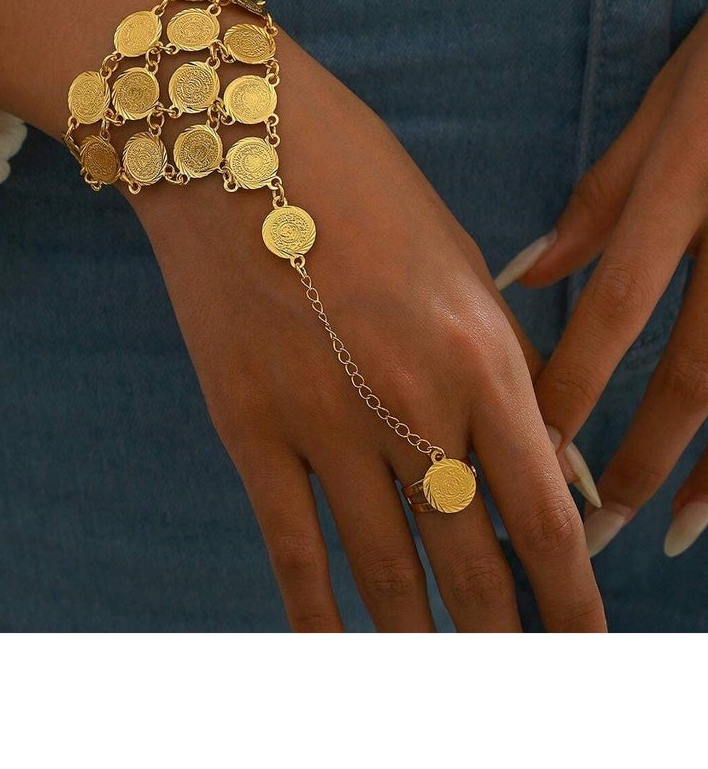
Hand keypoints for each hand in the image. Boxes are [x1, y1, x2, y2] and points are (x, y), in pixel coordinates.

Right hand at [135, 18, 605, 631]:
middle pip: (471, 562)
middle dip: (505, 638)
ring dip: (423, 642)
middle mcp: (409, 404)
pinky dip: (319, 619)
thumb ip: (507, 371)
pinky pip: (292, 549)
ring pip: (387, 575)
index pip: (542, 515)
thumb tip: (547, 469)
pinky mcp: (248, 428)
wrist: (236, 138)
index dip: (574, 601)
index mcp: (479, 355)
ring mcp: (322, 422)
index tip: (587, 651)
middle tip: (518, 681)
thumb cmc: (366, 186)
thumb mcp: (462, 266)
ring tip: (445, 685)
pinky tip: (336, 659)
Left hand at [502, 8, 707, 559]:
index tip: (533, 449)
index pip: (620, 307)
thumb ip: (600, 200)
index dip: (576, 383)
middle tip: (590, 532)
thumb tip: (524, 275)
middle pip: (693, 372)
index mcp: (685, 188)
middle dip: (639, 457)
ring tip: (666, 534)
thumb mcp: (662, 110)